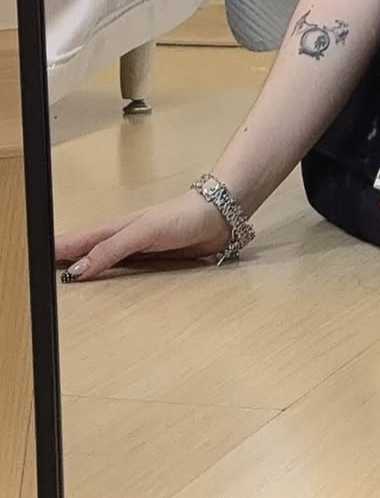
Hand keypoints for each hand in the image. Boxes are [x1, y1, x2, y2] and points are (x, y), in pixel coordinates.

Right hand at [55, 190, 232, 282]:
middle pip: (89, 251)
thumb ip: (112, 249)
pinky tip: (108, 289)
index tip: (35, 260)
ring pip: (106, 262)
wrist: (219, 216)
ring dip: (87, 271)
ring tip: (67, 284)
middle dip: (67, 261)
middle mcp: (125, 239)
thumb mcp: (143, 232)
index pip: (80, 240)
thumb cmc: (182, 216)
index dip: (58, 249)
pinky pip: (126, 273)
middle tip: (44, 275)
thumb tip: (79, 269)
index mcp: (117, 228)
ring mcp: (139, 250)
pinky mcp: (155, 261)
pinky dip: (111, 279)